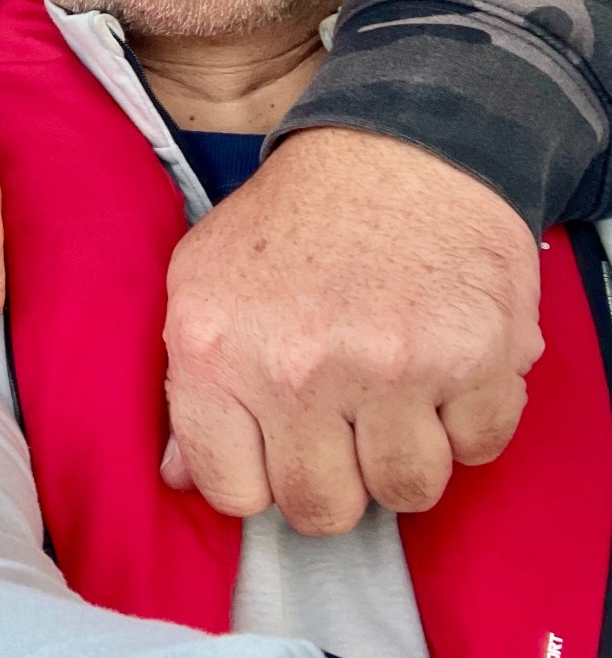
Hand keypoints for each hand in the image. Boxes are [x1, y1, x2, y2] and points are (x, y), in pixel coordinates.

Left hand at [162, 127, 541, 534]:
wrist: (399, 148)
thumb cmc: (292, 223)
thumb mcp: (204, 284)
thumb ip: (187, 384)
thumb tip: (180, 475)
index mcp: (213, 349)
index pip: (233, 492)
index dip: (260, 478)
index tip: (277, 449)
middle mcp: (295, 366)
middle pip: (321, 510)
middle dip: (335, 479)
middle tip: (342, 426)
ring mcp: (391, 366)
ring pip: (406, 491)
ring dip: (405, 455)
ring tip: (393, 395)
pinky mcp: (475, 359)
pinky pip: (478, 450)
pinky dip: (468, 422)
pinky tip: (443, 371)